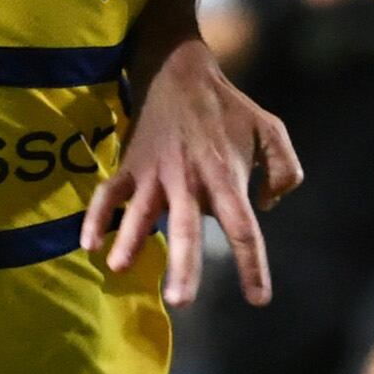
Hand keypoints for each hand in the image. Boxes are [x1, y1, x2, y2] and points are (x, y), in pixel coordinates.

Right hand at [79, 41, 303, 307]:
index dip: (252, 265)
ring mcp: (156, 173)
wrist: (180, 71)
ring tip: (119, 267)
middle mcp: (189, 180)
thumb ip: (284, 170)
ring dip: (130, 239)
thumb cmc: (229, 109)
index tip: (258, 299)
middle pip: (186, 229)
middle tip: (181, 302)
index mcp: (226, 177)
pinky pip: (109, 193)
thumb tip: (265, 208)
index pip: (243, 228)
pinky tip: (89, 243)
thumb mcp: (271, 130)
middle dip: (183, 265)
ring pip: (140, 211)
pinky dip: (97, 216)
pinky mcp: (131, 165)